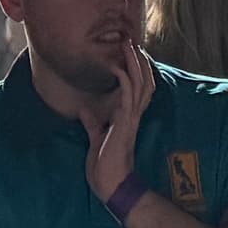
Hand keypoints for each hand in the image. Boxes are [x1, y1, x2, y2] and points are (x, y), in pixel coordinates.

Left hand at [84, 43, 157, 203]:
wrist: (110, 186)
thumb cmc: (104, 168)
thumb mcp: (95, 140)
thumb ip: (93, 124)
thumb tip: (84, 109)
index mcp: (127, 119)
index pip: (137, 88)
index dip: (137, 70)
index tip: (131, 52)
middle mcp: (132, 116)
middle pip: (143, 81)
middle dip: (138, 61)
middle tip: (132, 41)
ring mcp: (130, 119)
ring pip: (139, 84)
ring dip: (134, 64)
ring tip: (130, 45)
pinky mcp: (125, 124)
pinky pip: (128, 97)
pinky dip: (123, 80)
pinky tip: (117, 67)